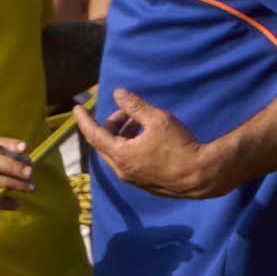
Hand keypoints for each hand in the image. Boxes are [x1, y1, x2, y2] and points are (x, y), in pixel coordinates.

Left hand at [74, 87, 222, 198]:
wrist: (200, 175)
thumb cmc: (179, 146)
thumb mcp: (157, 119)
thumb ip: (135, 106)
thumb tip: (118, 93)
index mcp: (120, 155)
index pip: (93, 135)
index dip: (84, 120)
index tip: (77, 108)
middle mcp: (121, 170)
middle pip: (105, 143)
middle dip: (112, 124)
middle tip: (129, 111)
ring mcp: (131, 178)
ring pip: (117, 152)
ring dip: (123, 134)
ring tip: (139, 120)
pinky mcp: (142, 182)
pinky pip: (127, 161)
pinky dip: (130, 146)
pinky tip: (146, 136)